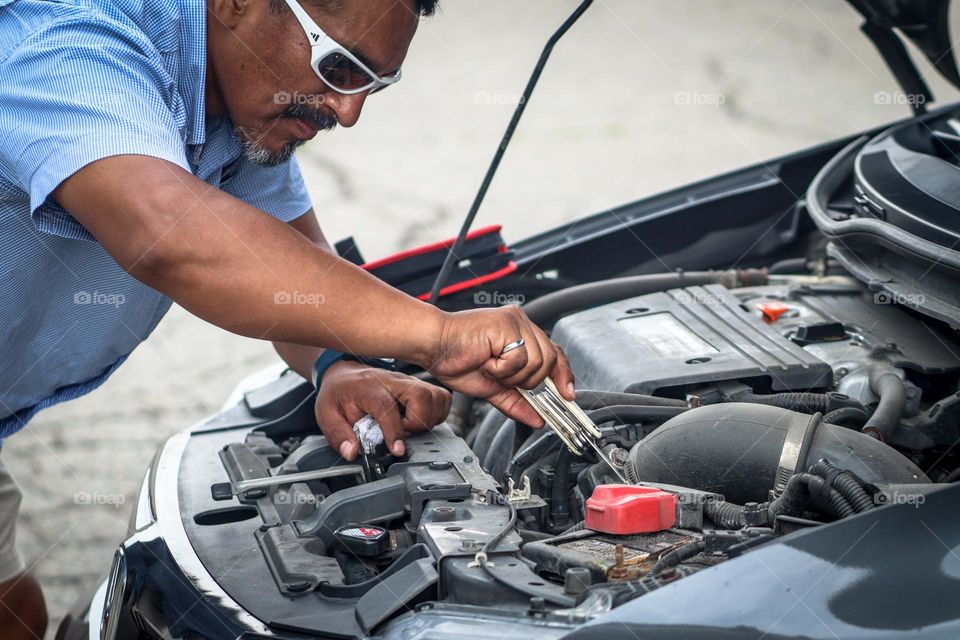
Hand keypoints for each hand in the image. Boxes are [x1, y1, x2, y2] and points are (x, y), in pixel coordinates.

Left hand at [316, 360, 451, 459]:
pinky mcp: (419, 385)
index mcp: (368, 387)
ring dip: (429, 418)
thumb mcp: (326, 413)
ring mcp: (409, 381)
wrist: (345, 372)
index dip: (395, 430)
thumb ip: (338, 434)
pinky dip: (437, 413)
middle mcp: (393, 381)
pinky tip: (420, 420)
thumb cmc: (339, 391)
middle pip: (422, 396)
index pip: (387, 406)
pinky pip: (441, 398)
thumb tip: (352, 452)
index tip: (397, 449)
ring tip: (410, 427)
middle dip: (417, 423)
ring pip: (437, 397)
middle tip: (402, 433)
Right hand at [423, 306, 573, 426]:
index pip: (555, 354)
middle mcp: (522, 324)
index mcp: (521, 335)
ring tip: (490, 366)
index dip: (563, 375)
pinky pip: (519, 358)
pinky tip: (486, 360)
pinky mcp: (508, 323)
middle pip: (549, 362)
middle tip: (500, 376)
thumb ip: (517, 402)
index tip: (568, 395)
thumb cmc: (456, 359)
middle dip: (527, 380)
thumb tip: (538, 419)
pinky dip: (502, 368)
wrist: (431, 345)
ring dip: (511, 374)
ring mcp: (516, 322)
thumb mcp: (493, 388)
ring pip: (536, 362)